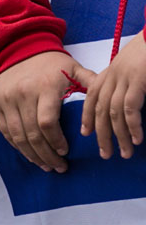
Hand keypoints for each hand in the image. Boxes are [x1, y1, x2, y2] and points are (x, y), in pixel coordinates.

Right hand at [0, 51, 95, 172]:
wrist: (18, 49)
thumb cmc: (51, 63)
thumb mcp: (73, 68)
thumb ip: (91, 83)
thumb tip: (105, 102)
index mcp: (45, 87)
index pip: (47, 122)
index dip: (56, 141)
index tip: (65, 151)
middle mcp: (23, 94)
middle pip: (32, 134)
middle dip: (46, 155)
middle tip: (58, 167)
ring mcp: (7, 100)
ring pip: (17, 136)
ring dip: (31, 155)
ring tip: (44, 165)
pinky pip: (5, 131)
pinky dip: (16, 145)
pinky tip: (28, 153)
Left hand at [81, 31, 145, 158]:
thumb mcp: (132, 70)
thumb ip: (125, 87)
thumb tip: (125, 109)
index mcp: (108, 73)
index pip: (91, 98)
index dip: (88, 117)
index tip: (86, 134)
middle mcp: (111, 77)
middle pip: (100, 110)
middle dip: (101, 134)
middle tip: (105, 154)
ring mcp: (124, 78)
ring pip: (113, 113)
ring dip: (119, 136)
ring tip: (124, 152)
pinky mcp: (138, 80)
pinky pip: (129, 108)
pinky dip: (132, 126)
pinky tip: (137, 139)